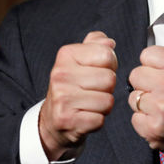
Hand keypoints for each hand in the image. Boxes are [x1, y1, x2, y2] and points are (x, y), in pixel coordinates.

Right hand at [39, 31, 117, 160]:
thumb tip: (110, 43)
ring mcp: (62, 98)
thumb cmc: (73, 85)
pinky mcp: (66, 120)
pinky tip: (85, 116)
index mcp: (66, 55)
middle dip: (108, 87)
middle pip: (110, 79)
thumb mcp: (81, 60)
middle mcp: (61, 75)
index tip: (97, 71)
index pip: (107, 55)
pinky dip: (97, 120)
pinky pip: (100, 119)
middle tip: (93, 90)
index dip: (110, 65)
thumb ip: (97, 45)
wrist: (53, 117)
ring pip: (108, 101)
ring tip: (89, 103)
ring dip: (104, 105)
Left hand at [128, 46, 163, 162]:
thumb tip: (144, 60)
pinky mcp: (153, 129)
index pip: (146, 55)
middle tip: (158, 92)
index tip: (158, 73)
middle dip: (145, 83)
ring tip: (161, 108)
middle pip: (135, 75)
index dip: (151, 65)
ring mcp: (161, 108)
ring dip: (144, 104)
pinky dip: (145, 122)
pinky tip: (160, 121)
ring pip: (133, 98)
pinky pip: (135, 118)